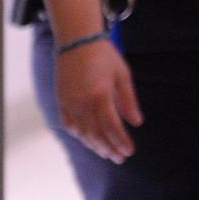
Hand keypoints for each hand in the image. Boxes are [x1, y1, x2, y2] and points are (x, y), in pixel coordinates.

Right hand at [55, 39, 143, 163]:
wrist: (77, 41)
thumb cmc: (104, 55)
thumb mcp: (122, 74)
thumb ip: (128, 100)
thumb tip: (137, 122)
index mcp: (100, 96)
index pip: (111, 127)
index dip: (121, 141)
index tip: (129, 151)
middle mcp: (82, 104)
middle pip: (96, 134)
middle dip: (109, 148)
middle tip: (120, 158)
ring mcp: (69, 104)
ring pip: (82, 133)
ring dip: (95, 145)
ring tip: (107, 153)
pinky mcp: (61, 102)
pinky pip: (70, 125)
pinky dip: (80, 136)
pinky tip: (89, 140)